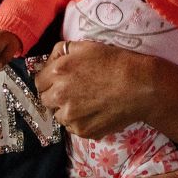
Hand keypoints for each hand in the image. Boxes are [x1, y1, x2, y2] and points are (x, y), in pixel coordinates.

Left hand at [34, 40, 177, 141]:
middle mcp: (59, 96)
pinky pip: (74, 128)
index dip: (50, 81)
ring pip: (59, 116)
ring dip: (68, 110)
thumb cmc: (115, 62)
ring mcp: (70, 116)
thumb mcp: (86, 46)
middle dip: (56, 96)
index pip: (38, 82)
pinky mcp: (82, 131)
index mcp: (57, 73)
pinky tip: (95, 112)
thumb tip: (49, 61)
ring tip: (87, 103)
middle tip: (74, 92)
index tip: (60, 81)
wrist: (140, 86)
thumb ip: (61, 51)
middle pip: (46, 100)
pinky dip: (81, 122)